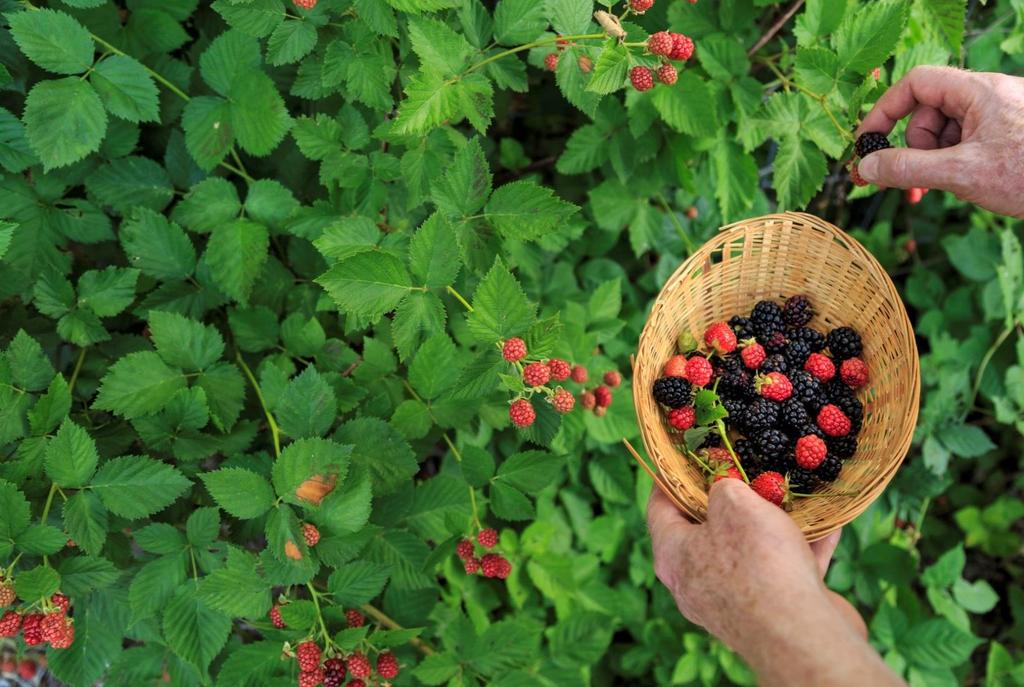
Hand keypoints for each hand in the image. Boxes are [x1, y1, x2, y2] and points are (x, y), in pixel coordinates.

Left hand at [647, 480, 841, 643]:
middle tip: (745, 472)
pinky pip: (785, 570)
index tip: (683, 459)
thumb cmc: (756, 562)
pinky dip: (804, 546)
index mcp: (673, 556)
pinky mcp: (773, 613)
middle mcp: (695, 583)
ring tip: (791, 493)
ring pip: (750, 551)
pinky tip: (829, 522)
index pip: (659, 509)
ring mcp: (733, 602)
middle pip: (706, 531)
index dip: (670, 480)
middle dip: (729, 501)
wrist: (801, 634)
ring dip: (772, 523)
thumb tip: (725, 488)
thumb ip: (723, 488)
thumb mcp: (733, 503)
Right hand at [855, 66, 1023, 217]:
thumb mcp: (962, 174)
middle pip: (928, 113)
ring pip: (945, 133)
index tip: (868, 143)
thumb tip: (867, 168)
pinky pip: (964, 144)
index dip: (886, 111)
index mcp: (978, 92)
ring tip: (954, 185)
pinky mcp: (1005, 135)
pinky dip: (955, 166)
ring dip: (936, 162)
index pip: (916, 83)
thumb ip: (909, 169)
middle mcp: (987, 97)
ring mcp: (997, 116)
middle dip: (916, 149)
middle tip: (917, 182)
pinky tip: (969, 184)